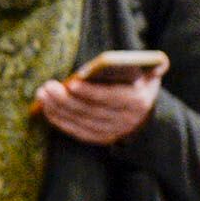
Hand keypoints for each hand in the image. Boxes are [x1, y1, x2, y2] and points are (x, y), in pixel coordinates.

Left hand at [33, 72, 162, 144]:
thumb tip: (157, 62)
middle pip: (92, 111)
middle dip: (66, 99)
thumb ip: (154, 66)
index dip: (91, 92)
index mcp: (139, 101)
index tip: (72, 82)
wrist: (146, 111)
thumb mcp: (152, 72)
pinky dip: (60, 121)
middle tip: (47, 86)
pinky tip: (47, 108)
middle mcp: (126, 120)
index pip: (112, 97)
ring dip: (59, 109)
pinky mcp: (101, 139)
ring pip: (81, 122)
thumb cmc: (141, 82)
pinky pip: (77, 132)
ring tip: (43, 94)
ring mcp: (113, 132)